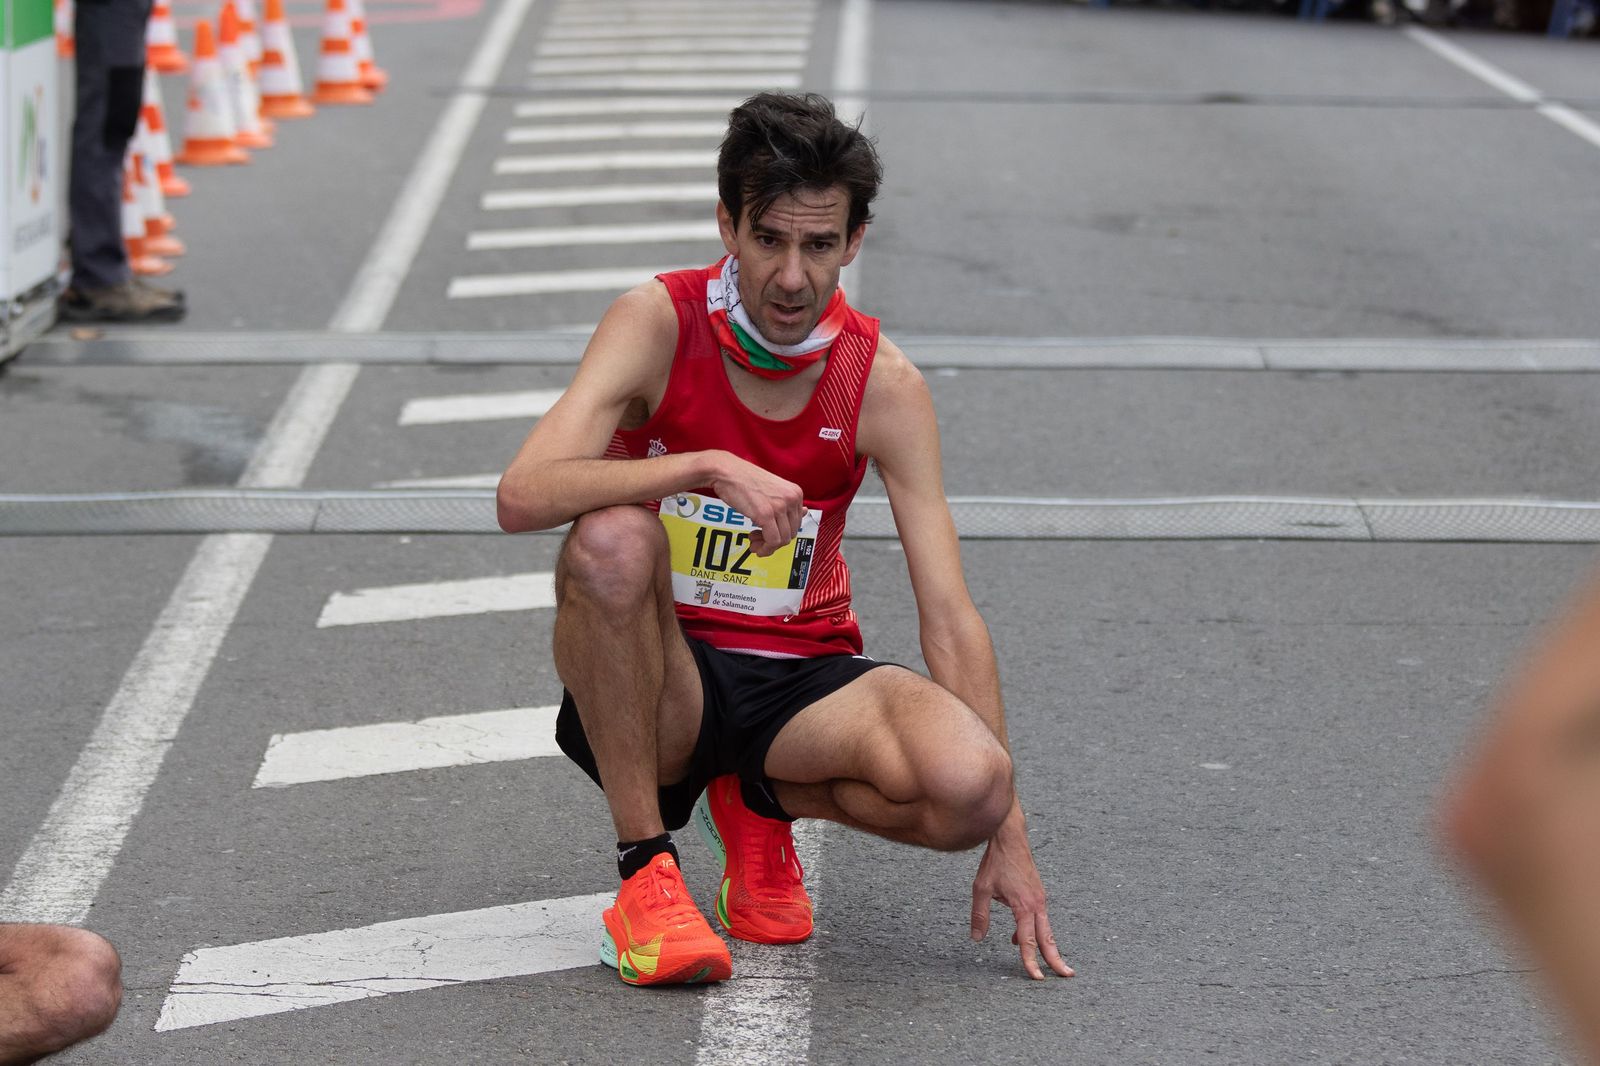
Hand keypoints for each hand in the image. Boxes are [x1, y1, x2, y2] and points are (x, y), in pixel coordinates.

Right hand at [709, 454, 804, 556]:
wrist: (726, 471)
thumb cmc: (745, 479)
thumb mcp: (772, 489)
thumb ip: (787, 502)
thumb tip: (806, 512)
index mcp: (795, 493)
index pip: (797, 523)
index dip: (781, 532)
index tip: (768, 533)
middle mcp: (792, 499)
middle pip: (791, 533)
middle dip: (774, 542)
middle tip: (758, 539)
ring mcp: (780, 506)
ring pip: (783, 540)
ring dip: (767, 546)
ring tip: (754, 541)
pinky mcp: (766, 514)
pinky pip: (772, 541)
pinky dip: (764, 548)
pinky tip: (753, 542)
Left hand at [970, 814, 1074, 979]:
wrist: (1010, 838)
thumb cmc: (996, 862)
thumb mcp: (982, 889)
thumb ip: (980, 915)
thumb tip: (976, 938)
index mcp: (1024, 906)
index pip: (1028, 941)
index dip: (1031, 961)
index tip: (1036, 977)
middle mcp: (1037, 904)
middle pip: (1047, 938)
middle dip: (1056, 959)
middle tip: (1067, 976)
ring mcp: (1039, 899)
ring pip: (1046, 929)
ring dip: (1048, 947)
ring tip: (1053, 964)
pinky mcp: (1038, 894)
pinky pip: (1039, 919)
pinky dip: (1036, 932)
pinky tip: (1019, 938)